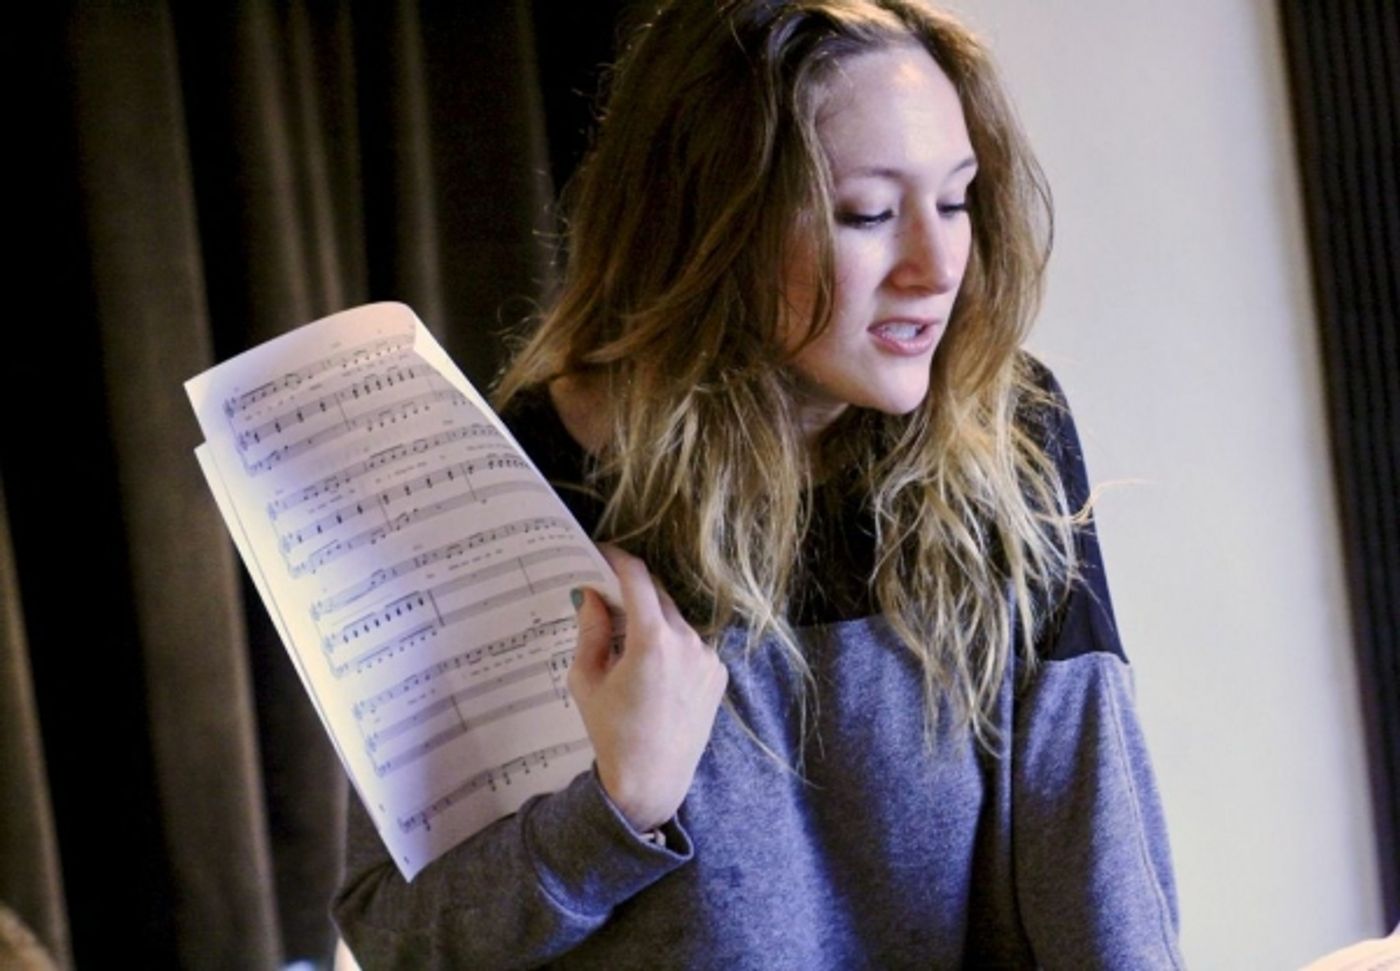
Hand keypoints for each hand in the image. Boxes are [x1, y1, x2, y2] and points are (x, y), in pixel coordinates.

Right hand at [567, 544, 728, 832]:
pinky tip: (651, 670)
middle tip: (606, 596)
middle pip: (657, 596)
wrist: (651, 782)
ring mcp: (707, 658)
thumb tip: (591, 595)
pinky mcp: (717, 674)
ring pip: (674, 621)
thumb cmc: (612, 734)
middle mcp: (687, 642)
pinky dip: (670, 645)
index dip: (617, 560)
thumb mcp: (587, 680)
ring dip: (651, 621)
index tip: (602, 553)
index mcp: (652, 640)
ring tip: (626, 643)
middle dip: (632, 592)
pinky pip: (690, 645)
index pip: (637, 578)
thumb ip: (590, 630)